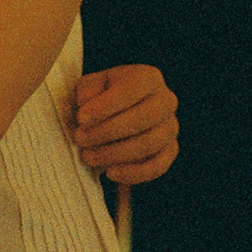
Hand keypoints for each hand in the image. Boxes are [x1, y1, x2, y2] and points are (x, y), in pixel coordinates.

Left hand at [74, 63, 179, 183]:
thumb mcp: (91, 86)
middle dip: (107, 132)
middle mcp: (166, 100)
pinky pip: (157, 166)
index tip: (81, 118)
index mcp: (148, 77)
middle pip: (142, 119)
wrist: (118, 111)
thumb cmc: (102, 96)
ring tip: (89, 156)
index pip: (131, 89)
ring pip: (149, 144)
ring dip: (115, 154)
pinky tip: (110, 173)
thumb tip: (87, 107)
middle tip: (81, 139)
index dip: (105, 105)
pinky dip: (133, 173)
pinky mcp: (170, 150)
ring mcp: (171, 126)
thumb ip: (88, 92)